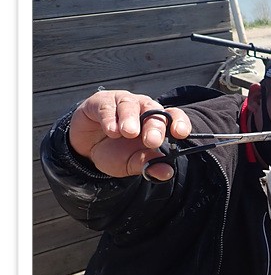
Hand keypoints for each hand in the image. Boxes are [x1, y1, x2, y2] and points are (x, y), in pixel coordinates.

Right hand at [68, 90, 191, 179]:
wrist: (86, 151)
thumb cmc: (115, 152)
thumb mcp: (132, 163)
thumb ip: (149, 165)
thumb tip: (167, 172)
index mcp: (155, 122)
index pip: (173, 116)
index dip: (179, 122)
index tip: (180, 133)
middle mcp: (141, 109)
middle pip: (153, 110)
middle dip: (154, 125)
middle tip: (152, 140)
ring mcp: (121, 103)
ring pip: (130, 104)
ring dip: (131, 118)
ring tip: (129, 132)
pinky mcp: (100, 102)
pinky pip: (107, 106)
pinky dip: (109, 118)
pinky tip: (111, 130)